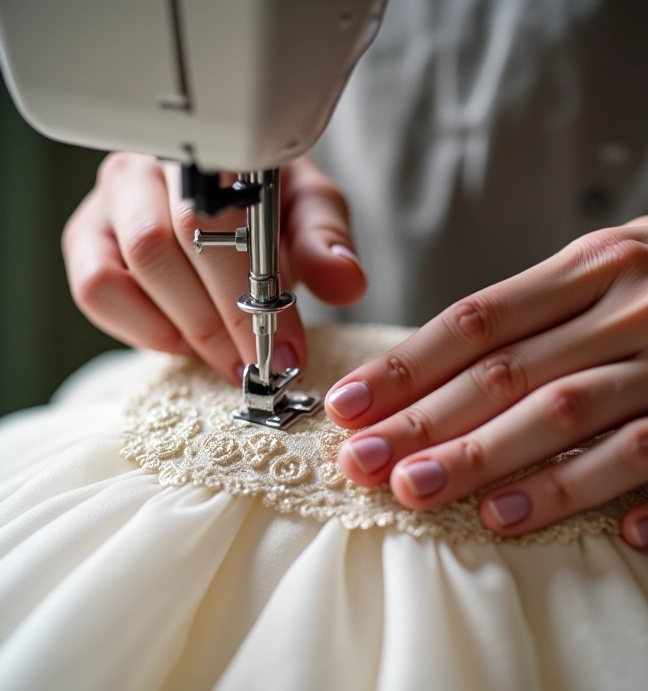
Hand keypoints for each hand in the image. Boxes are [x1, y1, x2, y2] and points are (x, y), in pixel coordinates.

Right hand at [63, 153, 365, 382]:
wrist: (231, 195)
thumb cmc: (269, 203)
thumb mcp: (310, 211)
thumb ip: (326, 241)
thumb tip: (345, 282)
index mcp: (206, 152)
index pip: (219, 218)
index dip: (251, 293)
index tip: (284, 349)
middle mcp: (147, 168)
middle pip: (166, 246)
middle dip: (221, 321)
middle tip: (259, 366)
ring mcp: (109, 202)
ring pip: (127, 269)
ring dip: (185, 328)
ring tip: (229, 360)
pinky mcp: (86, 238)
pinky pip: (95, 289)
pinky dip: (140, 327)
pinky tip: (182, 341)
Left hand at [325, 203, 647, 548]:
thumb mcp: (614, 253)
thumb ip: (538, 303)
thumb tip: (447, 359)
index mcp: (602, 267)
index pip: (482, 322)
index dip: (409, 367)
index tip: (351, 406)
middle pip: (524, 384)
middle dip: (438, 431)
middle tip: (371, 468)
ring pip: (603, 435)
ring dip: (529, 478)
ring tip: (458, 507)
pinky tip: (624, 537)